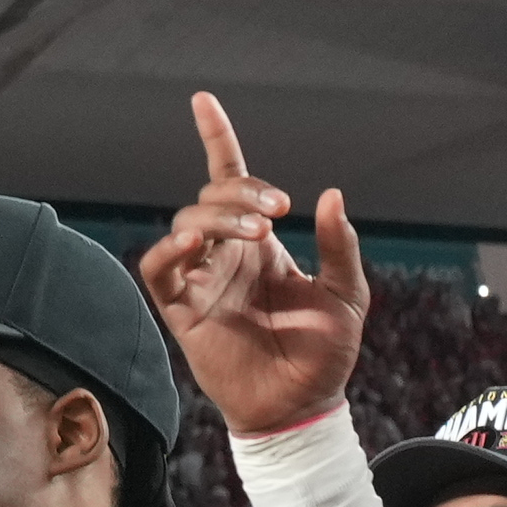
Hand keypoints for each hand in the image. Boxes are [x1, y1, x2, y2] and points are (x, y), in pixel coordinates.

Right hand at [136, 92, 368, 438]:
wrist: (303, 406)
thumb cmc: (324, 354)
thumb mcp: (348, 294)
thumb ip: (339, 246)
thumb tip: (329, 195)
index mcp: (261, 245)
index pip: (230, 180)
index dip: (216, 138)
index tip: (202, 100)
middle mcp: (225, 255)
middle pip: (211, 196)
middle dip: (240, 190)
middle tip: (277, 211)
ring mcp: (200, 280)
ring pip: (186, 223)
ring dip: (218, 216)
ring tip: (257, 232)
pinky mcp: (181, 309)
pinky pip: (158, 268)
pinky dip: (170, 248)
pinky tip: (196, 243)